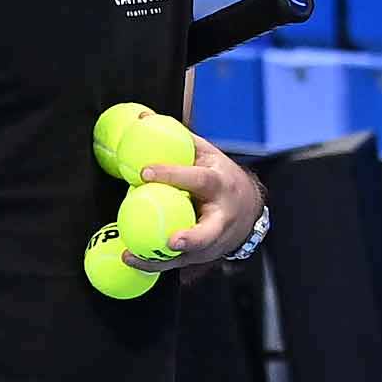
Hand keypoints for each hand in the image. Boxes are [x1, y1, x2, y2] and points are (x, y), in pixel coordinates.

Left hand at [122, 132, 264, 271]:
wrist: (249, 209)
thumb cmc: (221, 176)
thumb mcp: (206, 154)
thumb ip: (178, 139)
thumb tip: (143, 118)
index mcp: (220, 184)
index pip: (198, 179)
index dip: (173, 175)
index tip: (145, 172)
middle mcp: (221, 215)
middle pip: (209, 231)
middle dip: (192, 238)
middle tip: (170, 240)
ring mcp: (215, 239)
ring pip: (190, 254)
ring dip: (162, 258)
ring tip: (133, 256)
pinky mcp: (204, 255)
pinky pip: (178, 263)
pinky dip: (155, 263)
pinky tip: (132, 259)